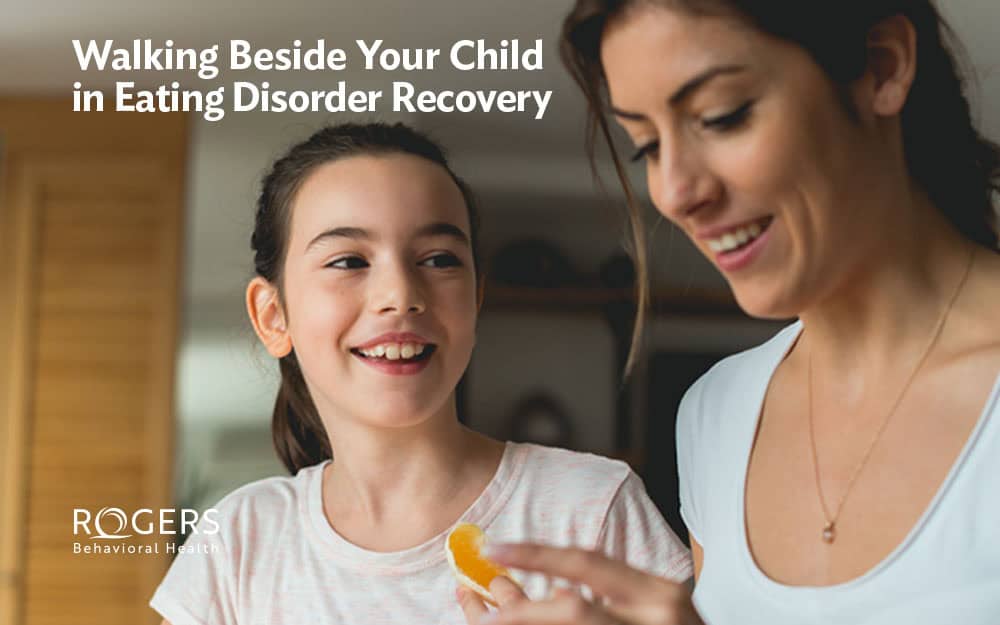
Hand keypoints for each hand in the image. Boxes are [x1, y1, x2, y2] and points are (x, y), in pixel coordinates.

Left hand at [457, 544, 703, 624]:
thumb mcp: (656, 606)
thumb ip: (611, 593)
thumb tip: (545, 590)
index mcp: (658, 594)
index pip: (588, 564)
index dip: (537, 554)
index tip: (494, 548)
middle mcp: (653, 621)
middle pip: (572, 611)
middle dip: (521, 608)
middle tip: (482, 601)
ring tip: (492, 618)